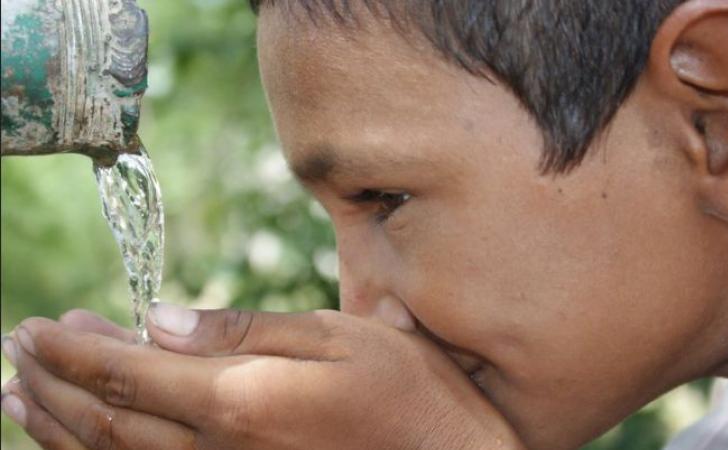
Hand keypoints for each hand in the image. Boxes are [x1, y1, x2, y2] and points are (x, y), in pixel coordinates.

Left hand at [2, 306, 522, 449]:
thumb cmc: (405, 396)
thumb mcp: (339, 338)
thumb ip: (246, 332)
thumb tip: (160, 321)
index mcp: (240, 399)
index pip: (128, 372)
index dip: (74, 350)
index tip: (38, 326)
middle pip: (106, 420)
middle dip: (53, 382)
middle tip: (19, 349)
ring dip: (56, 427)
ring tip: (19, 399)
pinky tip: (79, 446)